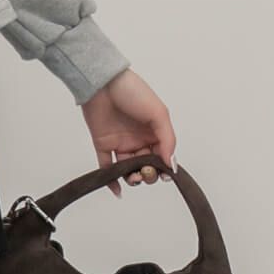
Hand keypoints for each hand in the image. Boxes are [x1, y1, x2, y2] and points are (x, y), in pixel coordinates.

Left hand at [79, 68, 177, 197]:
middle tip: (146, 172)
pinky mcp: (102, 144)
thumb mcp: (159, 113)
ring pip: (127, 169)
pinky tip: (118, 190)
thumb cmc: (133, 92)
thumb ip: (168, 139)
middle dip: (148, 174)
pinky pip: (106, 166)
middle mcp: (138, 139)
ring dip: (132, 178)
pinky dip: (111, 180)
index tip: (165, 174)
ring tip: (133, 177)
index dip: (164, 167)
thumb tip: (172, 164)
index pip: (162, 156)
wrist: (102, 83)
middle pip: (146, 165)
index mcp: (154, 131)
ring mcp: (120, 142)